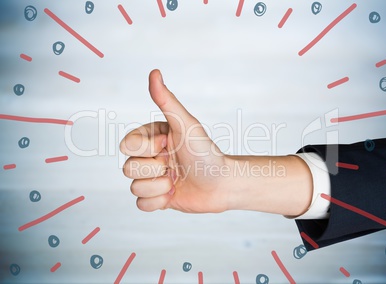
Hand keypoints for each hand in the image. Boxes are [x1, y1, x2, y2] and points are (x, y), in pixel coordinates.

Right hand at [120, 70, 312, 215]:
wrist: (224, 183)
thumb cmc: (206, 152)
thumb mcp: (186, 126)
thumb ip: (167, 101)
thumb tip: (154, 72)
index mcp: (151, 138)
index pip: (126, 145)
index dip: (146, 149)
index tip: (168, 146)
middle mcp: (149, 157)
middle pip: (128, 168)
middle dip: (155, 170)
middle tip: (175, 166)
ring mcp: (152, 178)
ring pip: (134, 188)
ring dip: (159, 187)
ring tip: (177, 181)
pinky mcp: (157, 198)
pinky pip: (140, 204)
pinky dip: (158, 202)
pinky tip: (174, 194)